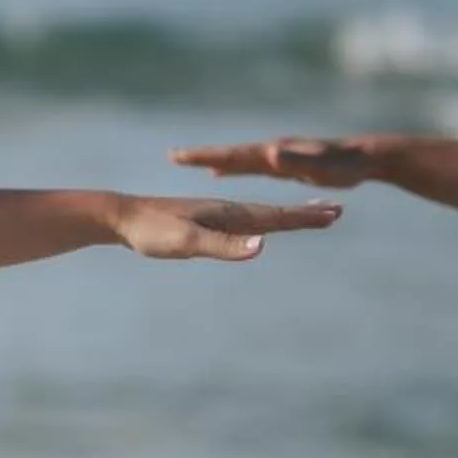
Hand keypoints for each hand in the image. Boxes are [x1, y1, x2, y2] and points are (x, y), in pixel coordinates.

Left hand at [110, 195, 341, 260]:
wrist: (121, 217)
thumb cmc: (151, 231)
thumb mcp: (186, 242)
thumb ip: (224, 245)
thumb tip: (263, 246)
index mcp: (228, 213)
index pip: (275, 217)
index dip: (305, 218)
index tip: (335, 213)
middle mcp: (227, 211)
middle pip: (274, 214)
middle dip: (305, 214)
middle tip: (337, 211)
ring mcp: (216, 216)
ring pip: (260, 217)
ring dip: (287, 217)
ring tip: (308, 216)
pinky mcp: (205, 223)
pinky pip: (242, 223)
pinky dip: (261, 223)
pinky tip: (261, 228)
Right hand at [170, 136, 392, 188]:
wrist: (372, 155)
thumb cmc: (348, 166)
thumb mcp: (322, 166)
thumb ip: (296, 162)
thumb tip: (270, 154)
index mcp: (276, 155)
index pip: (235, 155)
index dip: (207, 155)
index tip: (180, 154)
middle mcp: (273, 153)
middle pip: (232, 155)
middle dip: (203, 155)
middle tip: (175, 155)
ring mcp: (279, 157)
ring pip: (239, 160)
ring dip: (214, 160)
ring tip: (189, 162)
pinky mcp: (284, 164)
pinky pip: (249, 166)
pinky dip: (231, 167)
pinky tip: (221, 172)